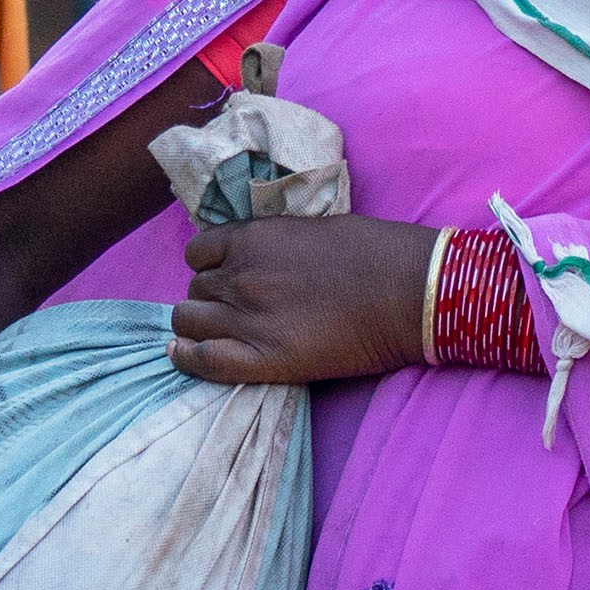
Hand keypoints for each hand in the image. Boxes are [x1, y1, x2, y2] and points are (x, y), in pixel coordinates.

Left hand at [169, 214, 435, 385]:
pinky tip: (184, 357)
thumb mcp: (306, 228)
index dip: (207, 267)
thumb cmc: (369, 252)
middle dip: (208, 299)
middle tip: (232, 311)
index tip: (221, 277)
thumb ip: (268, 242)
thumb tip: (252, 255)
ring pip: (188, 322)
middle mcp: (239, 275)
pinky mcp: (264, 358)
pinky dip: (187, 359)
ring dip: (198, 326)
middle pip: (194, 290)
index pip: (197, 253)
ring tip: (216, 334)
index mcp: (250, 238)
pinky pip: (203, 360)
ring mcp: (248, 317)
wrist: (405, 290)